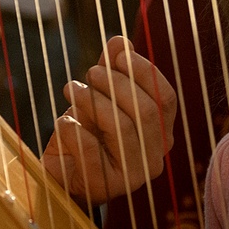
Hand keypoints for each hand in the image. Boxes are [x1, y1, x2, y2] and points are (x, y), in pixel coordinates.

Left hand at [41, 36, 175, 204]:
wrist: (61, 176)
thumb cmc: (85, 134)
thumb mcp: (98, 98)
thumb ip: (111, 70)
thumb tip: (120, 41)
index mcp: (160, 133)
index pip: (166, 98)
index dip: (144, 71)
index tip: (118, 54)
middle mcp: (154, 156)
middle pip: (146, 111)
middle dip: (115, 84)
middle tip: (89, 72)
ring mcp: (133, 176)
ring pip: (122, 127)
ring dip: (92, 101)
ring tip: (71, 89)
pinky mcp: (104, 187)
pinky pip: (91, 149)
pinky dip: (73, 129)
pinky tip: (63, 120)